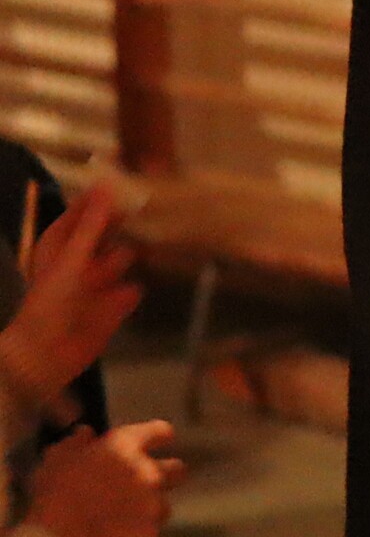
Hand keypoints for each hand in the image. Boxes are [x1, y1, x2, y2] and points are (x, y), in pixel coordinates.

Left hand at [0, 185, 140, 413]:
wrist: (47, 356)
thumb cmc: (51, 303)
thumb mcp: (71, 258)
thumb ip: (92, 225)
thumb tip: (106, 185)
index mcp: (60, 247)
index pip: (80, 215)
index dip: (98, 200)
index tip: (125, 180)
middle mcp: (79, 261)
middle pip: (105, 234)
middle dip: (122, 225)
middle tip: (150, 206)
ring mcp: (97, 284)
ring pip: (122, 259)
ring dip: (131, 253)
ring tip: (155, 237)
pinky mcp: (113, 307)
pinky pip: (132, 288)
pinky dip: (134, 287)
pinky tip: (147, 278)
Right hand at [27, 420, 183, 536]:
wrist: (58, 536)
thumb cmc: (54, 491)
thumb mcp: (58, 457)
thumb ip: (77, 441)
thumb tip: (87, 434)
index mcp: (128, 446)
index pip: (160, 431)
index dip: (158, 436)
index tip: (158, 441)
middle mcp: (150, 472)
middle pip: (177, 470)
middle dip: (166, 475)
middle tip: (147, 484)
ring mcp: (154, 504)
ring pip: (163, 505)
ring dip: (149, 509)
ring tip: (125, 519)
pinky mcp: (151, 533)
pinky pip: (151, 532)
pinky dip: (139, 535)